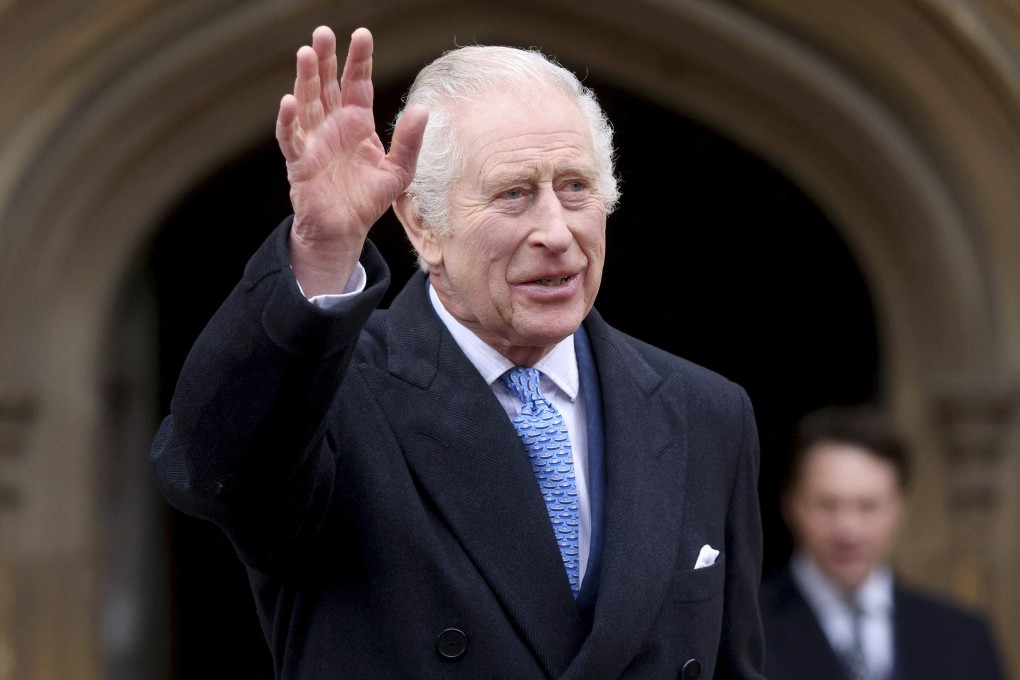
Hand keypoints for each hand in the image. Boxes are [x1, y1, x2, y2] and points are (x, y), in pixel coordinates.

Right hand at [276, 26, 427, 295]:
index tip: (362, 35)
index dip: (358, 61)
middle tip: (323, 32)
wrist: (344, 230)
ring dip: (305, 79)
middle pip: (327, 85)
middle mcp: (333, 125)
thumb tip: (423, 110)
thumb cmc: (368, 199)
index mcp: (357, 123)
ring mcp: (313, 141)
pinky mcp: (299, 161)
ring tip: (307, 53)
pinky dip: (288, 120)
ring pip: (306, 103)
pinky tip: (288, 101)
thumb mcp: (399, 171)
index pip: (357, 84)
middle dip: (326, 59)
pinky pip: (290, 137)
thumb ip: (409, 142)